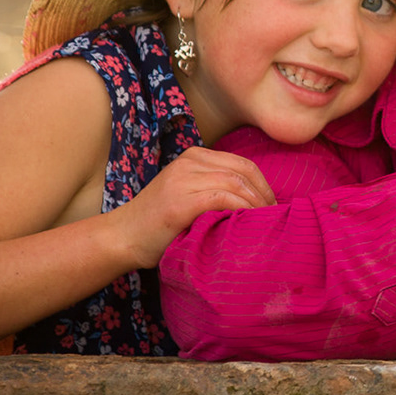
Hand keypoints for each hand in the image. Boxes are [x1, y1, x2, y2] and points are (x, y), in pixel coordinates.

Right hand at [112, 147, 275, 267]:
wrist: (122, 238)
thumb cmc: (160, 224)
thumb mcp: (189, 194)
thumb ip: (215, 188)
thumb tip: (259, 201)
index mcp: (194, 157)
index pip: (243, 163)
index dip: (263, 185)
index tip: (272, 206)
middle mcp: (189, 162)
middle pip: (244, 170)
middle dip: (264, 194)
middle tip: (273, 217)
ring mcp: (182, 179)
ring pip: (236, 182)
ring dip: (256, 203)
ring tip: (265, 222)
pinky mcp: (180, 201)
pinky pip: (223, 198)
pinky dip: (242, 209)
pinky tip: (248, 222)